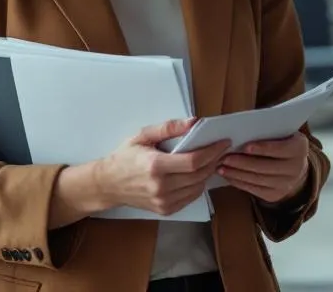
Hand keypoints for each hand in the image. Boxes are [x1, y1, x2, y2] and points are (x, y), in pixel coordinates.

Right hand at [94, 118, 229, 215]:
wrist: (109, 184)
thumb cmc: (125, 157)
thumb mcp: (142, 136)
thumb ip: (168, 128)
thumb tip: (193, 122)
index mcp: (155, 166)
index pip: (193, 161)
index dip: (212, 151)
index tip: (223, 142)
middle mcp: (161, 186)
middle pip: (199, 175)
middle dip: (214, 161)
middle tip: (222, 149)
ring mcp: (163, 201)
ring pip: (198, 187)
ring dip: (208, 173)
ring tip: (211, 160)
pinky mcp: (165, 210)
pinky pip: (190, 197)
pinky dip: (198, 185)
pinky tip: (197, 174)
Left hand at [218, 132, 310, 204]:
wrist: (295, 167)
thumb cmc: (282, 143)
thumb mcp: (283, 134)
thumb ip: (269, 132)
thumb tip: (243, 131)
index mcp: (299, 148)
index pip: (280, 149)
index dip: (263, 148)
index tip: (245, 146)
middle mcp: (296, 168)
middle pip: (266, 167)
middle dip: (243, 163)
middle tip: (225, 157)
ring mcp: (286, 184)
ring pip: (258, 179)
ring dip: (237, 174)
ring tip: (221, 167)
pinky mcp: (275, 195)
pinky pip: (254, 190)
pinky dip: (239, 183)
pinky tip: (228, 176)